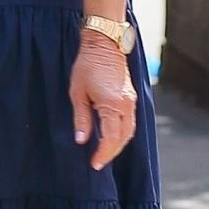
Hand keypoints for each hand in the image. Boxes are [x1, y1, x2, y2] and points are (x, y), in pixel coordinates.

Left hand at [70, 31, 137, 170]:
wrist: (104, 44)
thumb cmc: (87, 66)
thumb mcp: (77, 93)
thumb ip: (81, 119)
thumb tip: (81, 141)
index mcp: (112, 104)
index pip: (111, 138)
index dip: (103, 154)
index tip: (94, 164)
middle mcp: (125, 105)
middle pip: (123, 138)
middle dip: (111, 152)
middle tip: (98, 162)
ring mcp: (131, 101)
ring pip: (129, 131)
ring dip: (118, 144)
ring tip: (104, 153)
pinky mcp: (131, 97)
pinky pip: (130, 122)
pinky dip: (122, 133)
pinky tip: (111, 137)